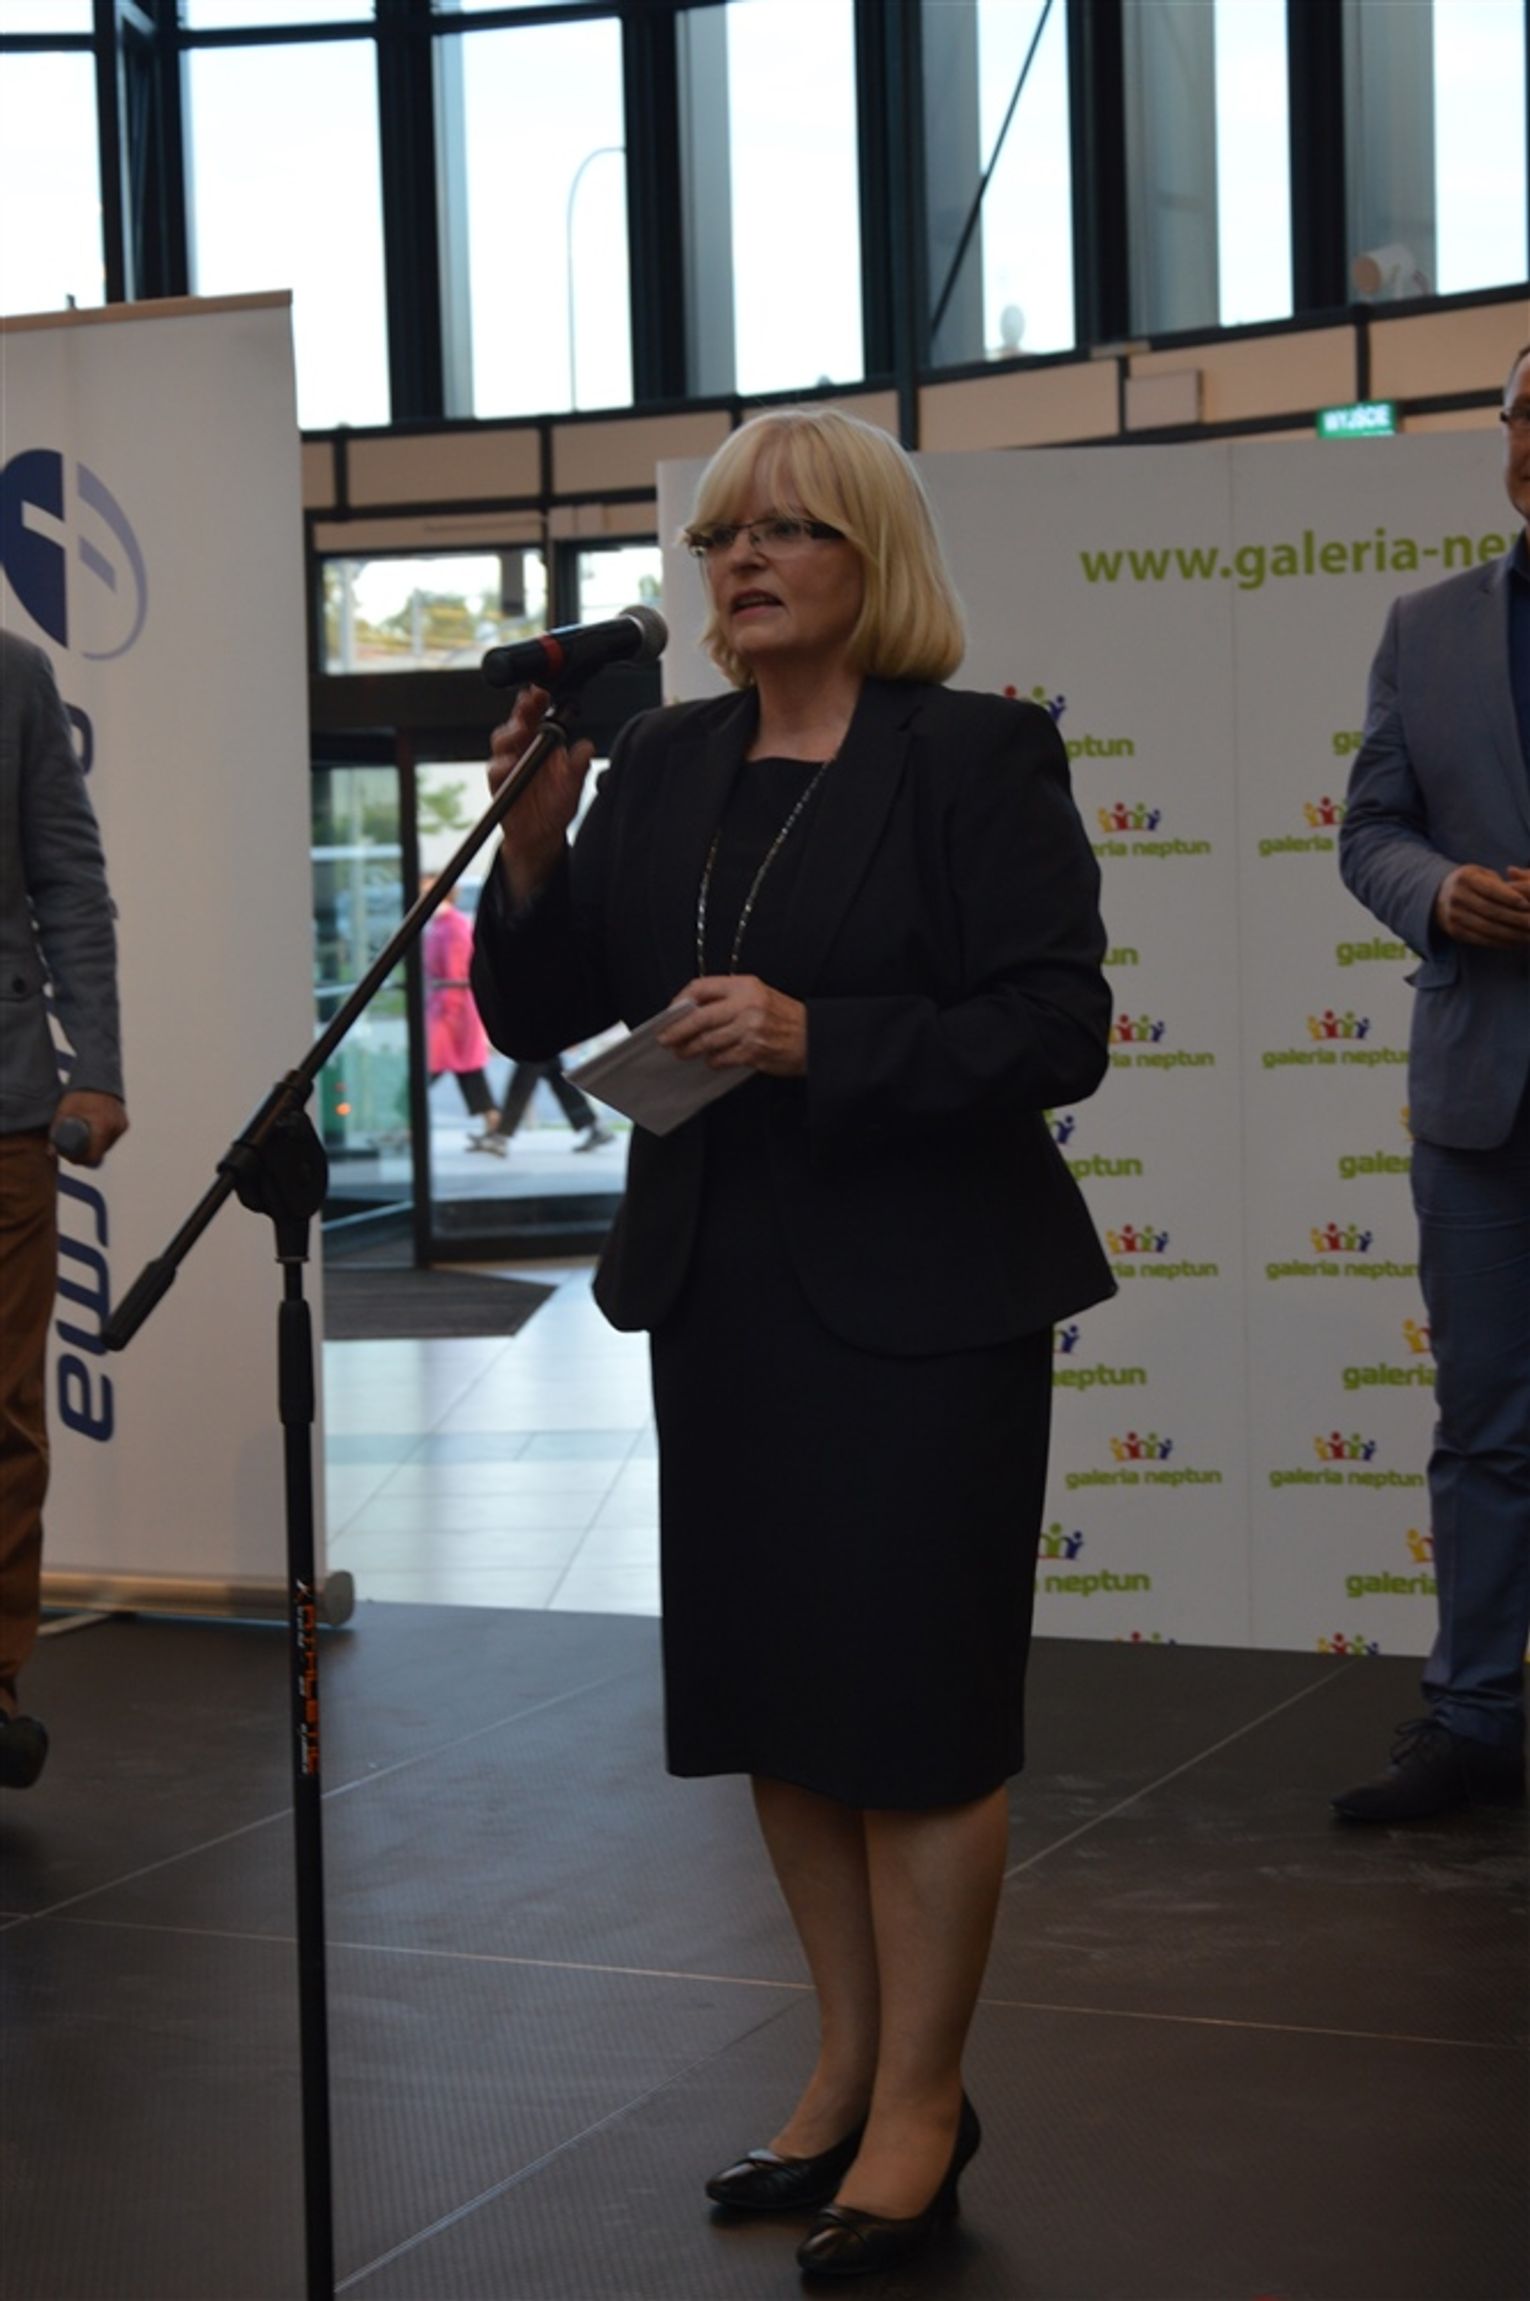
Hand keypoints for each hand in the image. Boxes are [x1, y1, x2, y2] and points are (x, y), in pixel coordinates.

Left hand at [53, 1090, 127, 1166]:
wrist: (98, 1074)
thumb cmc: (79, 1092)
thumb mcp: (65, 1110)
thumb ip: (56, 1131)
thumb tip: (50, 1152)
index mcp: (104, 1127)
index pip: (93, 1156)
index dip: (80, 1160)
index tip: (69, 1157)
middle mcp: (116, 1128)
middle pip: (100, 1152)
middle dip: (85, 1154)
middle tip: (71, 1150)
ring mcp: (122, 1126)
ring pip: (106, 1146)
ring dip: (94, 1147)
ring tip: (79, 1142)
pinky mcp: (124, 1123)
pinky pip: (112, 1138)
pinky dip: (101, 1139)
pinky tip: (91, 1136)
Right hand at [488, 684, 594, 906]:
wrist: (540, 836)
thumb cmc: (556, 805)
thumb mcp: (573, 786)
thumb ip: (578, 766)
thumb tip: (587, 747)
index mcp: (540, 741)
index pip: (537, 714)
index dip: (537, 700)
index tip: (542, 690)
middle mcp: (522, 747)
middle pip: (517, 721)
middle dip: (522, 711)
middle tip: (530, 703)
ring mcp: (507, 763)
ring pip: (502, 740)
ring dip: (511, 733)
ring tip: (522, 730)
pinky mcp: (498, 782)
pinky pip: (496, 770)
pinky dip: (503, 766)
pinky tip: (511, 763)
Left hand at [658, 977, 807, 1075]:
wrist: (814, 1037)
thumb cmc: (785, 1017)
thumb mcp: (758, 995)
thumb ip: (727, 999)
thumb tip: (692, 1011)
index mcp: (745, 986)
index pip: (701, 988)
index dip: (680, 1000)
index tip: (671, 1012)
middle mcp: (746, 1005)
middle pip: (698, 1017)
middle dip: (676, 1030)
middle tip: (665, 1038)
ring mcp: (749, 1029)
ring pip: (707, 1041)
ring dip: (690, 1049)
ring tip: (682, 1052)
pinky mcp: (753, 1052)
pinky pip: (722, 1058)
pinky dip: (712, 1061)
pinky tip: (710, 1060)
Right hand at [1433, 864, 1529, 947]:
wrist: (1439, 896)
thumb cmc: (1471, 882)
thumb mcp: (1481, 874)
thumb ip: (1500, 883)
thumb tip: (1522, 898)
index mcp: (1465, 878)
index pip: (1490, 889)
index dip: (1510, 897)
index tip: (1527, 904)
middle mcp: (1457, 896)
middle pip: (1491, 911)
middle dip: (1516, 919)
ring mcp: (1453, 915)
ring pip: (1487, 928)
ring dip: (1511, 935)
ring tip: (1528, 937)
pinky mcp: (1454, 931)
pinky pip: (1480, 939)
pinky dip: (1500, 943)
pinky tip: (1515, 943)